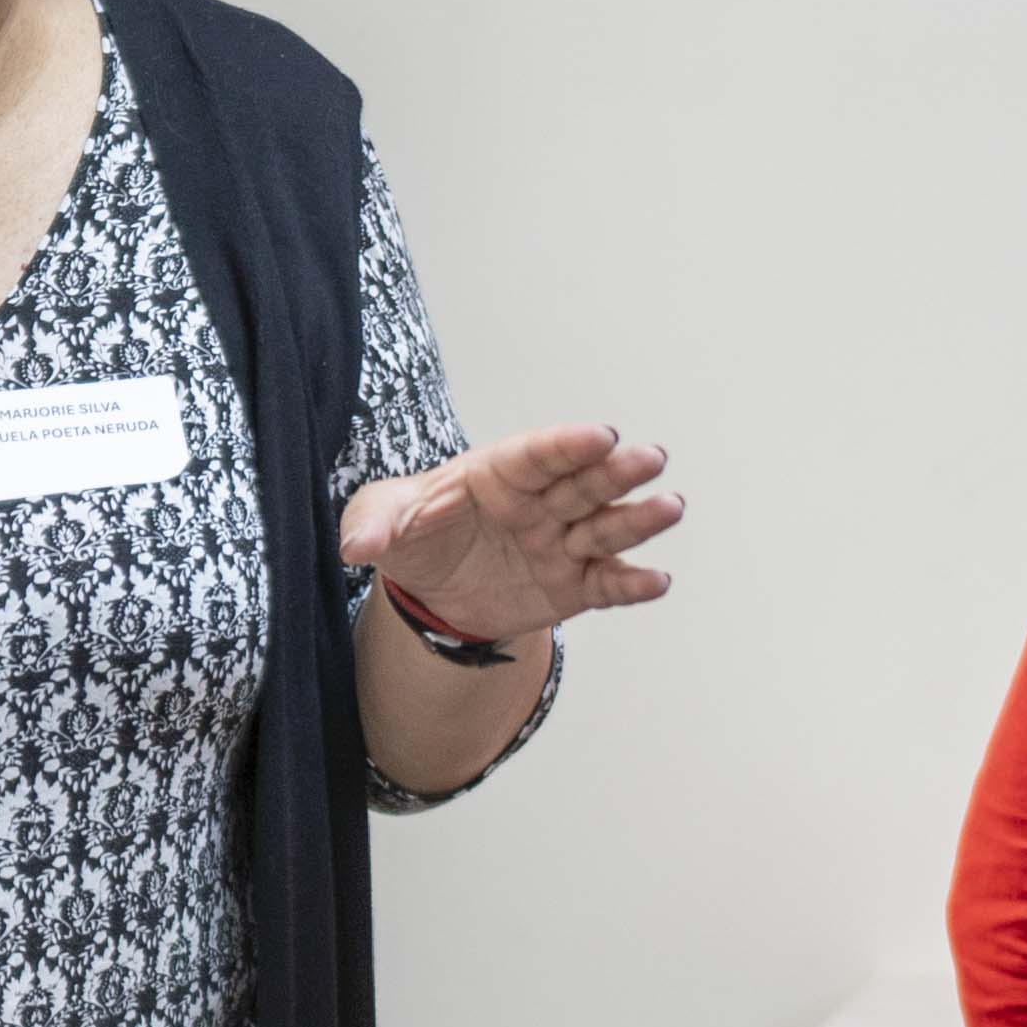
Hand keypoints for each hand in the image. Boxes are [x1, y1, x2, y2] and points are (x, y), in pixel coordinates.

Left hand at [340, 423, 681, 641]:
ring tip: (670, 508)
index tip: (600, 435)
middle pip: (584, 483)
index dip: (567, 445)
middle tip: (651, 458)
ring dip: (639, 519)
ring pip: (606, 528)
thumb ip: (374, 524)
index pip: (537, 455)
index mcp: (498, 474)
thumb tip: (356, 546)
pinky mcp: (572, 585)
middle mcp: (540, 503)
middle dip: (618, 472)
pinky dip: (632, 584)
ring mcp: (561, 543)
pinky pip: (606, 584)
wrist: (429, 591)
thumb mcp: (382, 521)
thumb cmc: (413, 534)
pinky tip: (658, 582)